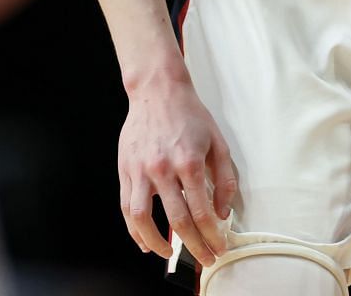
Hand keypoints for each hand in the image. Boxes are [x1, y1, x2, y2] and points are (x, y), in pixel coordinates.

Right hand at [116, 77, 237, 266]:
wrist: (157, 91)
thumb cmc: (190, 114)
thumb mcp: (218, 142)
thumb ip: (224, 179)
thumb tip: (222, 212)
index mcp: (189, 162)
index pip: (201, 212)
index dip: (211, 236)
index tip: (218, 248)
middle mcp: (163, 169)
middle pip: (178, 220)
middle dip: (194, 246)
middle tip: (205, 258)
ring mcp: (141, 170)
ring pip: (143, 218)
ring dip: (157, 243)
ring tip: (171, 254)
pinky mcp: (125, 170)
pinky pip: (127, 207)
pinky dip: (135, 229)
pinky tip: (145, 240)